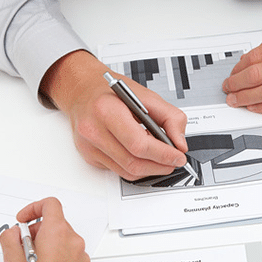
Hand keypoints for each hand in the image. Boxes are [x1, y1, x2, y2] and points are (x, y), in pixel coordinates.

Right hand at [0, 197, 89, 261]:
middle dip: (37, 230)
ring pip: (63, 239)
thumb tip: (14, 232)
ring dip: (47, 244)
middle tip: (24, 247)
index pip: (50, 204)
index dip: (33, 208)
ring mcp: (81, 257)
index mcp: (57, 234)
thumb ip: (10, 239)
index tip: (23, 220)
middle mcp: (73, 242)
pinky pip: (70, 254)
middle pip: (56, 223)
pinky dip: (57, 256)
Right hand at [42, 50, 188, 179]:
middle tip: (174, 162)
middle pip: (133, 162)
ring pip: (126, 172)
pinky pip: (118, 170)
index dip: (163, 155)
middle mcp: (93, 130)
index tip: (178, 156)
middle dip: (159, 166)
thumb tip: (179, 144)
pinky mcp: (89, 156)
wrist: (82, 89)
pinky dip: (135, 167)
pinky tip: (143, 157)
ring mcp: (88, 146)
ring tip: (161, 160)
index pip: (138, 144)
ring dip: (149, 170)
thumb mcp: (147, 95)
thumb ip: (170, 117)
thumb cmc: (111, 91)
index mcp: (106, 110)